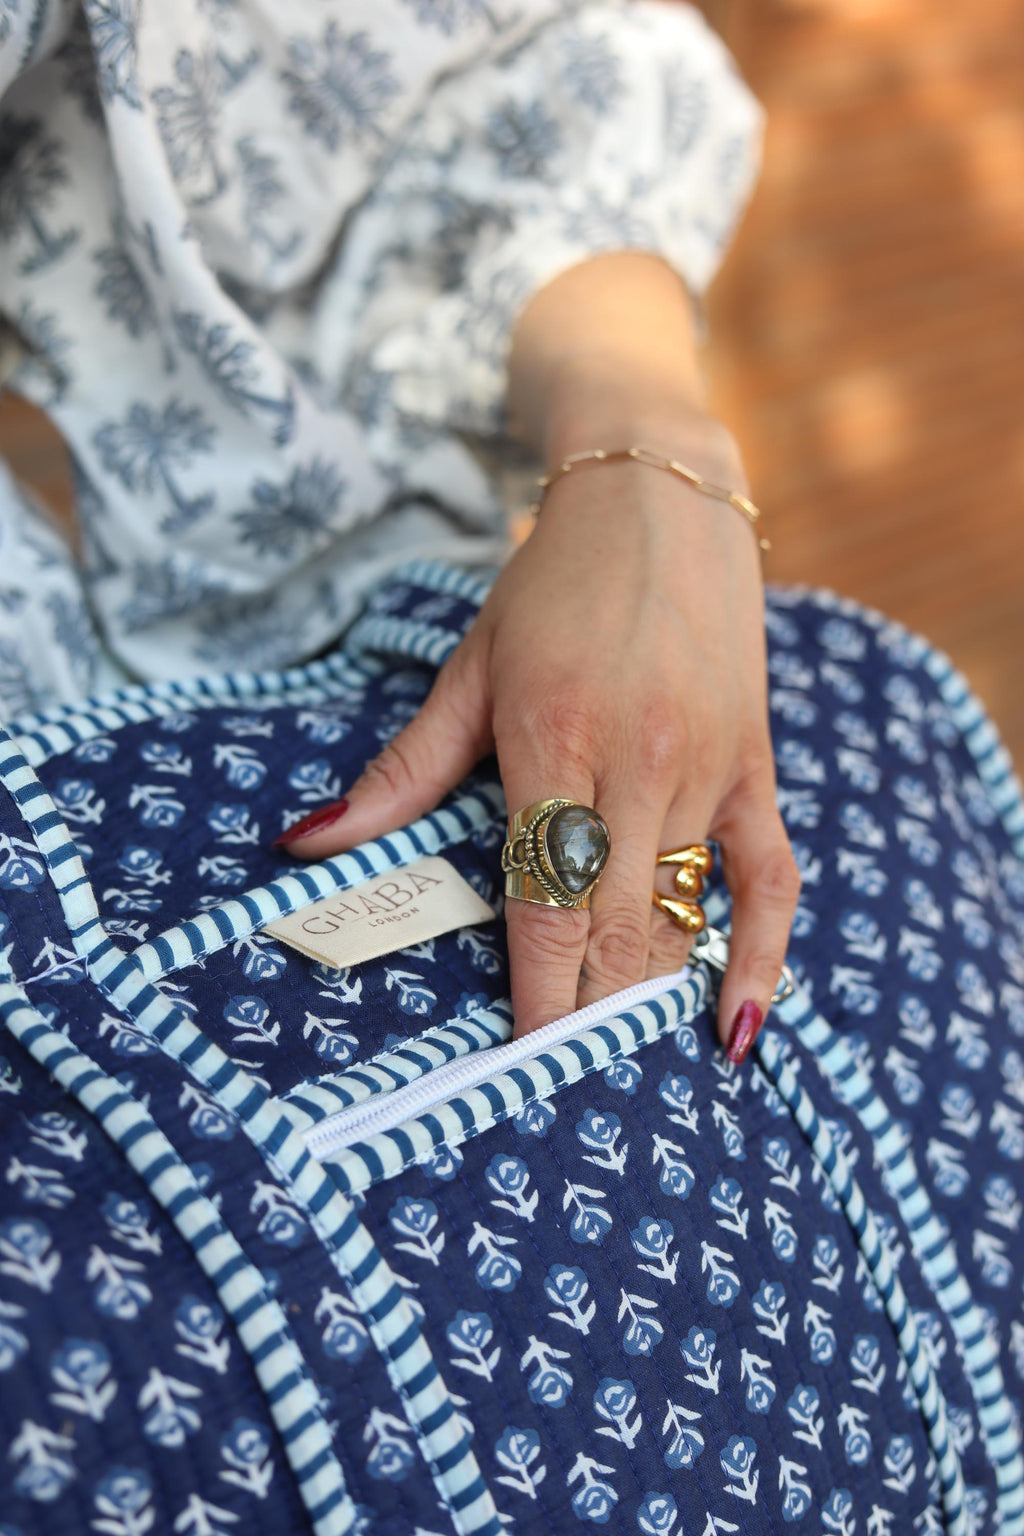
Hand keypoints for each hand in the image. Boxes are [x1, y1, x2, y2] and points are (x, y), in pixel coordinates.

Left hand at [275, 411, 799, 1057]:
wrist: (658, 503)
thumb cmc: (550, 588)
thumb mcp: (468, 668)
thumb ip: (402, 771)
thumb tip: (311, 843)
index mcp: (552, 736)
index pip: (540, 897)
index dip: (532, 990)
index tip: (517, 1063)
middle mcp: (638, 760)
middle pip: (610, 922)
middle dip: (584, 1014)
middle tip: (559, 1090)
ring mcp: (706, 765)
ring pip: (677, 912)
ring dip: (645, 996)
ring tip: (619, 1071)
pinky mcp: (755, 764)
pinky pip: (770, 876)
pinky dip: (761, 954)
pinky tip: (735, 1023)